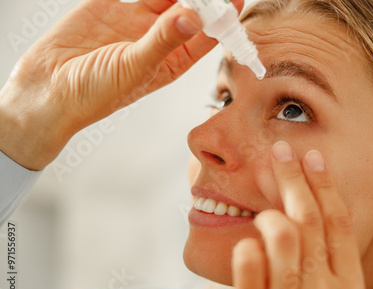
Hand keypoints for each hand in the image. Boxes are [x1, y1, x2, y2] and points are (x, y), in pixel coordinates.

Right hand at [0, 0, 242, 169]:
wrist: (48, 89)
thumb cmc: (95, 93)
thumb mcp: (133, 68)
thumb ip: (162, 42)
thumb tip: (194, 18)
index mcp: (173, 61)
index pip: (206, 36)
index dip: (223, 18)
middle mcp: (160, 39)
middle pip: (191, 9)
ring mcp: (137, 20)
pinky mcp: (112, 5)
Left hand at [229, 141, 366, 288]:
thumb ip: (329, 265)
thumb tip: (311, 211)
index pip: (338, 222)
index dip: (324, 184)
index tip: (312, 157)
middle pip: (308, 217)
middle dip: (292, 176)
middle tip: (279, 151)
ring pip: (280, 231)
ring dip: (267, 214)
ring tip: (262, 216)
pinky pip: (247, 260)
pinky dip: (244, 245)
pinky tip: (245, 247)